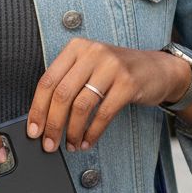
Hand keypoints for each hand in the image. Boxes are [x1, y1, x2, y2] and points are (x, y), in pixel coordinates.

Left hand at [26, 38, 191, 152]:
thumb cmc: (117, 72)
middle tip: (49, 143)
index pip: (47, 80)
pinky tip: (87, 142)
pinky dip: (92, 133)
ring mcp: (112, 66)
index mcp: (76, 48)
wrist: (158, 68)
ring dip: (73, 131)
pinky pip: (103, 114)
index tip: (33, 130)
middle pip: (61, 94)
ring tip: (71, 145)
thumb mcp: (90, 67)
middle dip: (52, 124)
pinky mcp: (128, 83)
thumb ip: (68, 83)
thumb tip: (43, 117)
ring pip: (81, 106)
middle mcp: (92, 53)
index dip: (37, 108)